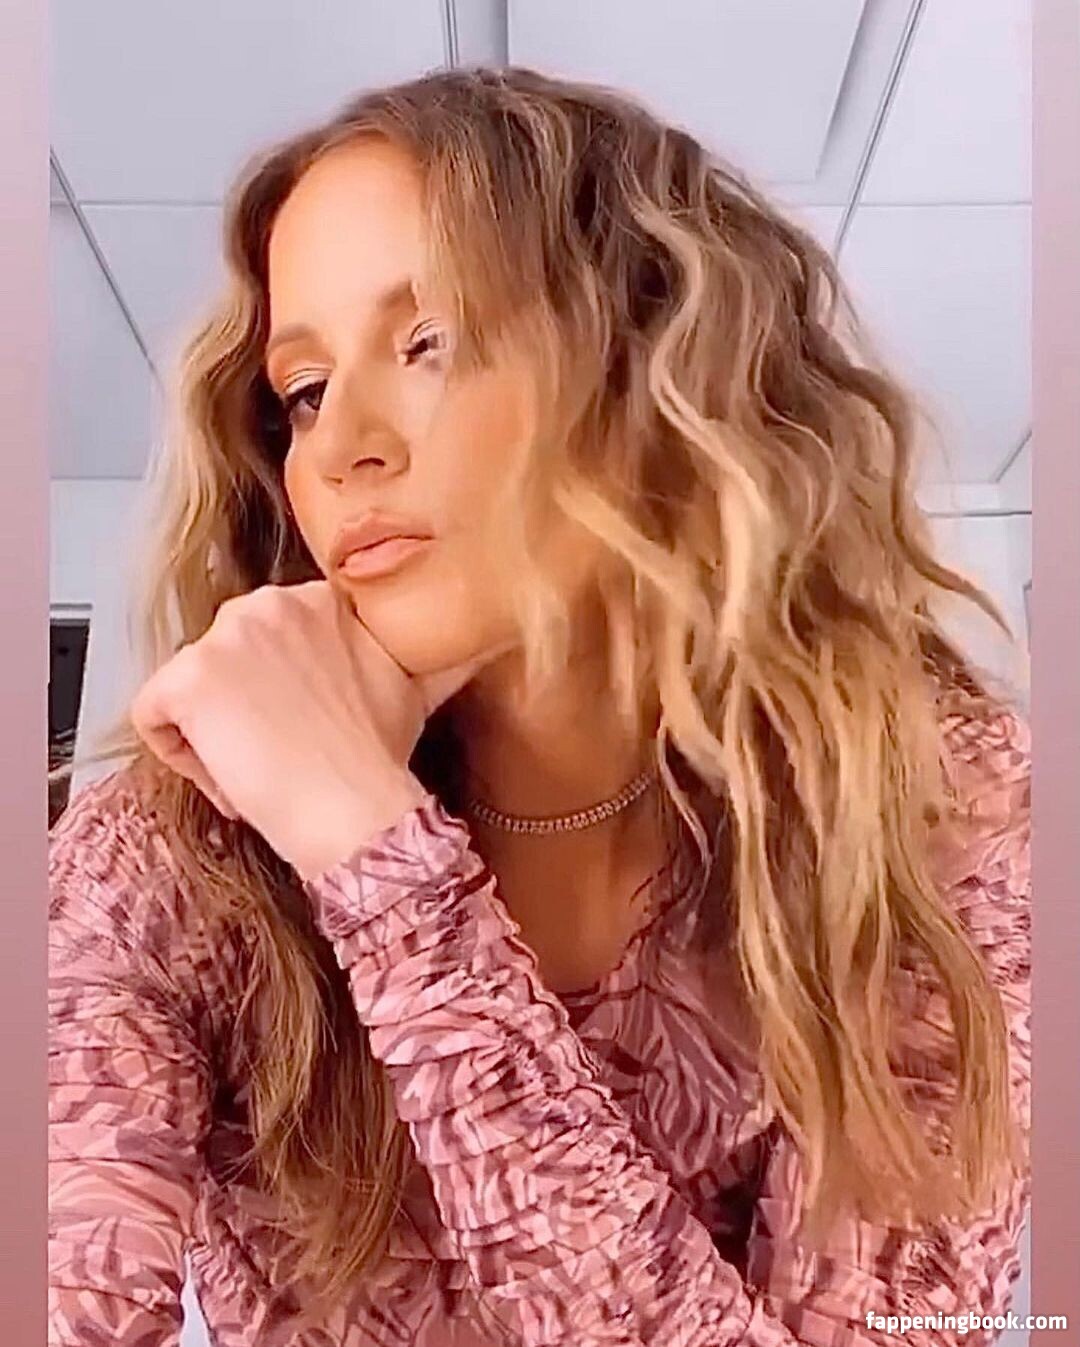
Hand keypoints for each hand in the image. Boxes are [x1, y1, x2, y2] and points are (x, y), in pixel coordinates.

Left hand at [130, 581, 499, 878]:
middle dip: (249, 713)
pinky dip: (183, 757)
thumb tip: (500, 635)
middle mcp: (266, 602)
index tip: (312, 728)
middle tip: (292, 754)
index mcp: (316, 599)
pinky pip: (154, 718)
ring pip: (191, 694)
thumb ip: (445, 651)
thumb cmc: (381, 758)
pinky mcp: (184, 681)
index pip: (269, 642)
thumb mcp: (418, 687)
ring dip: (219, 737)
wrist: (356, 809)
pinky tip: (234, 776)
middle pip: (225, 665)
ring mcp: (221, 639)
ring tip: (267, 769)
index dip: (286, 693)